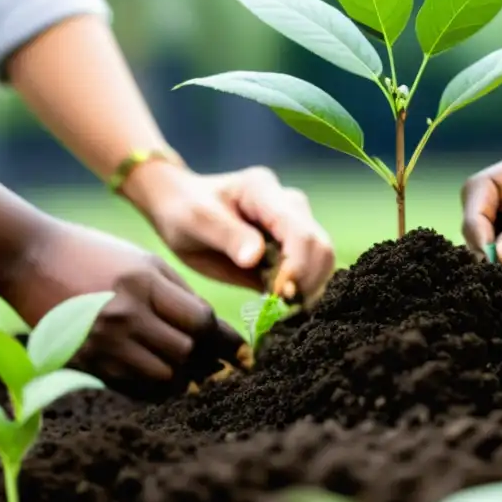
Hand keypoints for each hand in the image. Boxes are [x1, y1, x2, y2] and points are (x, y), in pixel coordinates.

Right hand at [3, 222, 239, 394]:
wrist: (28, 259)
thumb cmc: (95, 254)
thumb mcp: (145, 262)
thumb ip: (181, 295)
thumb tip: (214, 331)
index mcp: (144, 284)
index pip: (201, 323)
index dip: (227, 342)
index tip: (244, 354)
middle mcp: (124, 316)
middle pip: (185, 353)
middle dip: (206, 359)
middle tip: (220, 364)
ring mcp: (101, 343)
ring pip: (162, 377)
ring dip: (181, 375)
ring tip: (191, 370)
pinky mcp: (83, 362)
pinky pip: (132, 387)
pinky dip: (154, 386)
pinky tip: (162, 376)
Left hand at [123, 163, 334, 302]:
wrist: (179, 206)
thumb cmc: (184, 209)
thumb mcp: (196, 220)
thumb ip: (228, 236)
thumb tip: (255, 259)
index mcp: (264, 192)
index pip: (299, 231)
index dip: (298, 266)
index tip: (280, 295)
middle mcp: (289, 204)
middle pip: (319, 246)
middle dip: (308, 281)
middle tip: (282, 309)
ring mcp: (294, 224)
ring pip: (322, 259)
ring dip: (309, 288)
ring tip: (282, 309)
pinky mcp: (292, 246)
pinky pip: (310, 269)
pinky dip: (302, 290)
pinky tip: (282, 306)